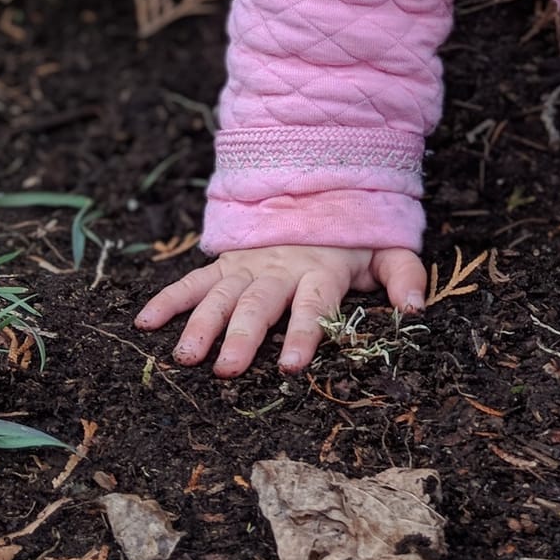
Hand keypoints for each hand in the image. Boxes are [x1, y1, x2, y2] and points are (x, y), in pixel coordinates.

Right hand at [134, 245, 426, 378]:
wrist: (317, 188)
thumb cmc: (354, 237)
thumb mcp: (387, 249)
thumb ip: (404, 275)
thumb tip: (415, 307)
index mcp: (321, 270)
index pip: (313, 304)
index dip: (303, 333)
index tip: (292, 366)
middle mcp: (280, 269)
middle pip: (259, 304)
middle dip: (243, 338)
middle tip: (227, 371)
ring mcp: (248, 266)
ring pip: (221, 295)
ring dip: (201, 325)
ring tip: (185, 357)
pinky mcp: (226, 265)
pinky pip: (193, 281)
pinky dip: (168, 299)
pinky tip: (144, 323)